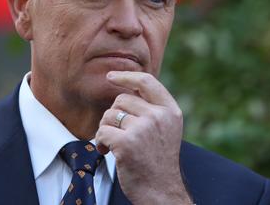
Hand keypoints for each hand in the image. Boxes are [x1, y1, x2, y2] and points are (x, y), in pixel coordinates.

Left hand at [95, 71, 192, 204]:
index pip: (147, 82)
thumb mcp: (166, 129)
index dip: (127, 76)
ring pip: (109, 115)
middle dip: (114, 116)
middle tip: (118, 134)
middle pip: (121, 100)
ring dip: (105, 130)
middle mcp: (159, 117)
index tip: (111, 76)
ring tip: (114, 145)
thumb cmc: (158, 162)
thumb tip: (127, 88)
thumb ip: (152, 108)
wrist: (161, 192)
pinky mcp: (127, 143)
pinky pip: (102, 132)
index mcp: (170, 111)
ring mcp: (143, 129)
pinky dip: (99, 142)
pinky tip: (107, 152)